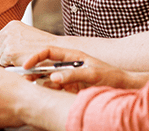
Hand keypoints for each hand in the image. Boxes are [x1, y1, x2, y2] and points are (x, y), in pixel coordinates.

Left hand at [0, 20, 58, 65]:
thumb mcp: (26, 34)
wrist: (54, 49)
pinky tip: (21, 62)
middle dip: (5, 54)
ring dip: (7, 60)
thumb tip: (2, 46)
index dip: (5, 47)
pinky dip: (10, 65)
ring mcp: (8, 41)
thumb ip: (14, 37)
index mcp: (12, 25)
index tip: (13, 51)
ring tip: (20, 59)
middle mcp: (8, 31)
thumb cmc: (43, 44)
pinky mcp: (9, 52)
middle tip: (18, 57)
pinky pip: (2, 62)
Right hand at [24, 46, 141, 91]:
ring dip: (40, 84)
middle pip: (45, 66)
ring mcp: (68, 77)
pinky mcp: (70, 88)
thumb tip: (53, 79)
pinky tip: (48, 96)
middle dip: (33, 72)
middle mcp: (68, 65)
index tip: (26, 65)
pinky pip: (55, 90)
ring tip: (34, 89)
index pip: (48, 51)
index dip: (35, 57)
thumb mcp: (91, 74)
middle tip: (25, 80)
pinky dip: (49, 93)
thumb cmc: (110, 75)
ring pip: (48, 79)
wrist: (123, 87)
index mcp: (71, 55)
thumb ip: (72, 75)